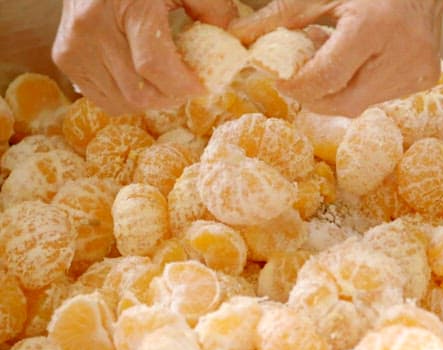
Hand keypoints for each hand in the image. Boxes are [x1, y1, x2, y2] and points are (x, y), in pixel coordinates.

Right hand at [52, 0, 236, 114]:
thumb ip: (213, 9)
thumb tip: (230, 43)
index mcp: (127, 7)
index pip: (155, 67)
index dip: (184, 85)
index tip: (203, 85)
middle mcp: (93, 29)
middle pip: (139, 92)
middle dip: (172, 96)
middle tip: (188, 84)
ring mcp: (74, 46)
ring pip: (122, 102)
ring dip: (152, 100)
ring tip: (166, 81)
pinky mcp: (65, 58)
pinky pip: (104, 99)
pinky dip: (128, 98)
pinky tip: (142, 80)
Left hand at [230, 0, 442, 116]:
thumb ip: (279, 18)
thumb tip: (237, 36)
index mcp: (375, 26)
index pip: (328, 78)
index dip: (298, 86)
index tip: (282, 79)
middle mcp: (403, 53)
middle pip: (344, 102)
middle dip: (314, 96)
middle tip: (301, 78)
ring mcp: (418, 70)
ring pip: (360, 104)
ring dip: (337, 90)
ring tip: (335, 59)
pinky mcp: (426, 79)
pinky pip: (379, 98)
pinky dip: (359, 86)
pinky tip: (358, 63)